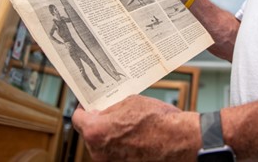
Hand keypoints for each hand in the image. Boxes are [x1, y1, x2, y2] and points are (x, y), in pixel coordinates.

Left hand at [72, 95, 199, 160]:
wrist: (181, 141)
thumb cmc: (158, 122)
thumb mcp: (130, 102)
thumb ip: (111, 108)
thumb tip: (104, 111)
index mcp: (96, 132)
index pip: (77, 119)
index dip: (83, 108)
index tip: (88, 104)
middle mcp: (99, 152)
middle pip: (90, 135)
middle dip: (99, 123)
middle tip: (111, 112)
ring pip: (103, 146)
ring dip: (111, 136)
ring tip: (128, 125)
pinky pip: (116, 155)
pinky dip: (122, 147)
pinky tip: (135, 137)